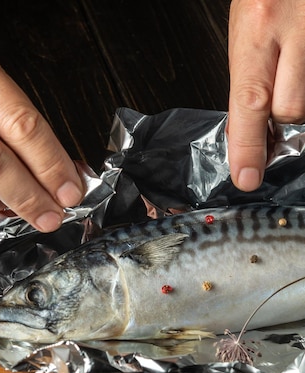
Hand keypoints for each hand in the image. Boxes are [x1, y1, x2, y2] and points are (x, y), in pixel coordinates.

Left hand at [228, 0, 304, 190]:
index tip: (246, 177)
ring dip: (302, 101)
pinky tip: (301, 68)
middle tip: (278, 114)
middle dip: (283, 120)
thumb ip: (250, 72)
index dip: (247, 146)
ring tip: (294, 75)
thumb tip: (248, 124)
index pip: (249, 101)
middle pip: (291, 108)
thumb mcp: (247, 23)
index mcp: (258, 27)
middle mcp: (295, 29)